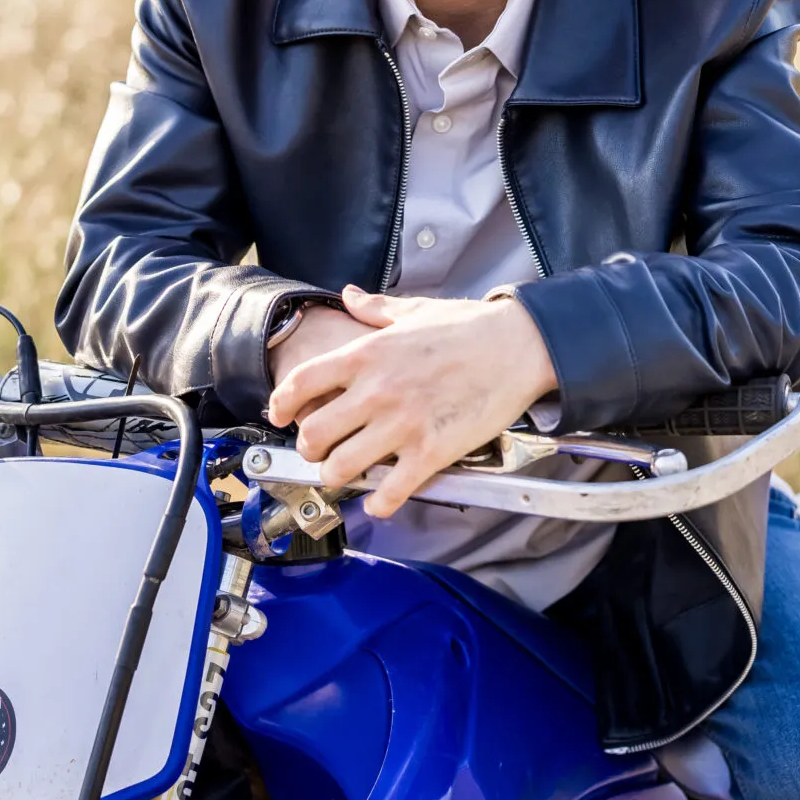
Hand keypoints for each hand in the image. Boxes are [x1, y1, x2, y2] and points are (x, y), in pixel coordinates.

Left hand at [267, 285, 556, 516]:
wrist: (518, 346)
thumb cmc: (469, 328)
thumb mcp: (414, 310)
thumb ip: (374, 308)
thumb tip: (348, 296)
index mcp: (367, 354)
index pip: (300, 383)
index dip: (280, 405)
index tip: (282, 415)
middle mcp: (377, 391)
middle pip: (313, 436)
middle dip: (310, 449)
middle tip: (321, 450)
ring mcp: (402, 425)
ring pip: (341, 469)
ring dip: (338, 477)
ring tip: (349, 473)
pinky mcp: (431, 452)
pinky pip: (390, 492)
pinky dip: (378, 502)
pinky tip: (380, 498)